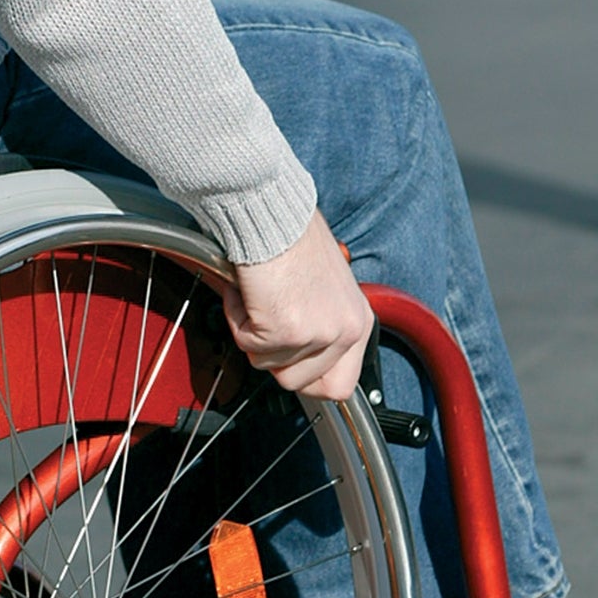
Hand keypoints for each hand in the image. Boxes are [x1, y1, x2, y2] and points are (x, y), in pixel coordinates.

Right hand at [218, 210, 372, 401]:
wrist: (273, 211)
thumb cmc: (291, 236)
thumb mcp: (326, 288)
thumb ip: (320, 322)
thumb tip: (297, 351)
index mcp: (359, 322)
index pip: (339, 386)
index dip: (306, 380)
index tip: (287, 361)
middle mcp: (346, 332)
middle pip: (297, 383)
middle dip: (271, 356)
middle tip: (265, 319)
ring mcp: (318, 334)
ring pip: (266, 364)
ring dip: (251, 330)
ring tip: (259, 293)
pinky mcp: (287, 331)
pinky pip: (246, 343)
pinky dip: (237, 316)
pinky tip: (248, 288)